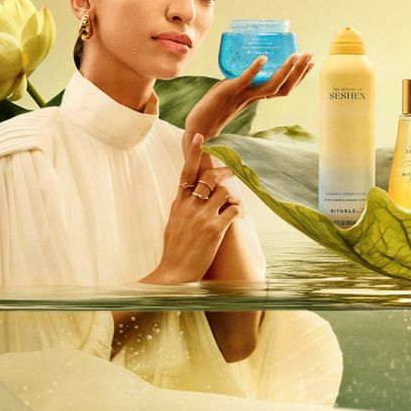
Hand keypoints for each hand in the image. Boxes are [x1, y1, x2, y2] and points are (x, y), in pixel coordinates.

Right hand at [143, 133, 242, 284]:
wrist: (174, 273)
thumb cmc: (174, 251)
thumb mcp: (172, 224)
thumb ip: (179, 208)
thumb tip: (181, 196)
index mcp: (179, 203)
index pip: (186, 172)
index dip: (193, 153)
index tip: (200, 136)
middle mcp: (190, 207)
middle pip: (209, 177)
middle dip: (224, 170)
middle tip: (234, 170)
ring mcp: (202, 217)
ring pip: (224, 192)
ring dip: (233, 195)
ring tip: (235, 204)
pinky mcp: (215, 229)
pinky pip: (233, 210)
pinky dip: (239, 210)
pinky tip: (238, 216)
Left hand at [183, 53, 313, 153]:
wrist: (197, 127)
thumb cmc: (211, 109)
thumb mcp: (231, 90)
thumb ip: (241, 80)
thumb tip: (250, 64)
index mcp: (255, 97)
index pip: (283, 88)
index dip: (298, 77)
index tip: (310, 64)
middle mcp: (253, 98)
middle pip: (283, 87)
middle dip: (299, 71)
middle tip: (310, 56)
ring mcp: (242, 95)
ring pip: (270, 85)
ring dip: (285, 70)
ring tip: (295, 56)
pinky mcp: (228, 91)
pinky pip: (244, 80)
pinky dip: (254, 70)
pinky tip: (263, 59)